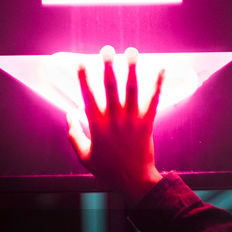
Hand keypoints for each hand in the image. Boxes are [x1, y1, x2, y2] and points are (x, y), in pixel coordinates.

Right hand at [67, 45, 164, 203]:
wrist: (133, 181)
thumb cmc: (107, 169)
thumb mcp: (84, 155)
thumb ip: (74, 134)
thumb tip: (70, 114)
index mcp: (97, 126)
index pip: (88, 97)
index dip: (84, 78)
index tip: (81, 62)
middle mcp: (114, 119)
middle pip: (111, 88)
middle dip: (108, 67)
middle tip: (106, 50)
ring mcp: (132, 120)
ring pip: (132, 90)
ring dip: (132, 69)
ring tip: (132, 51)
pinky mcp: (147, 123)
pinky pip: (153, 101)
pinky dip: (157, 85)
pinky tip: (161, 69)